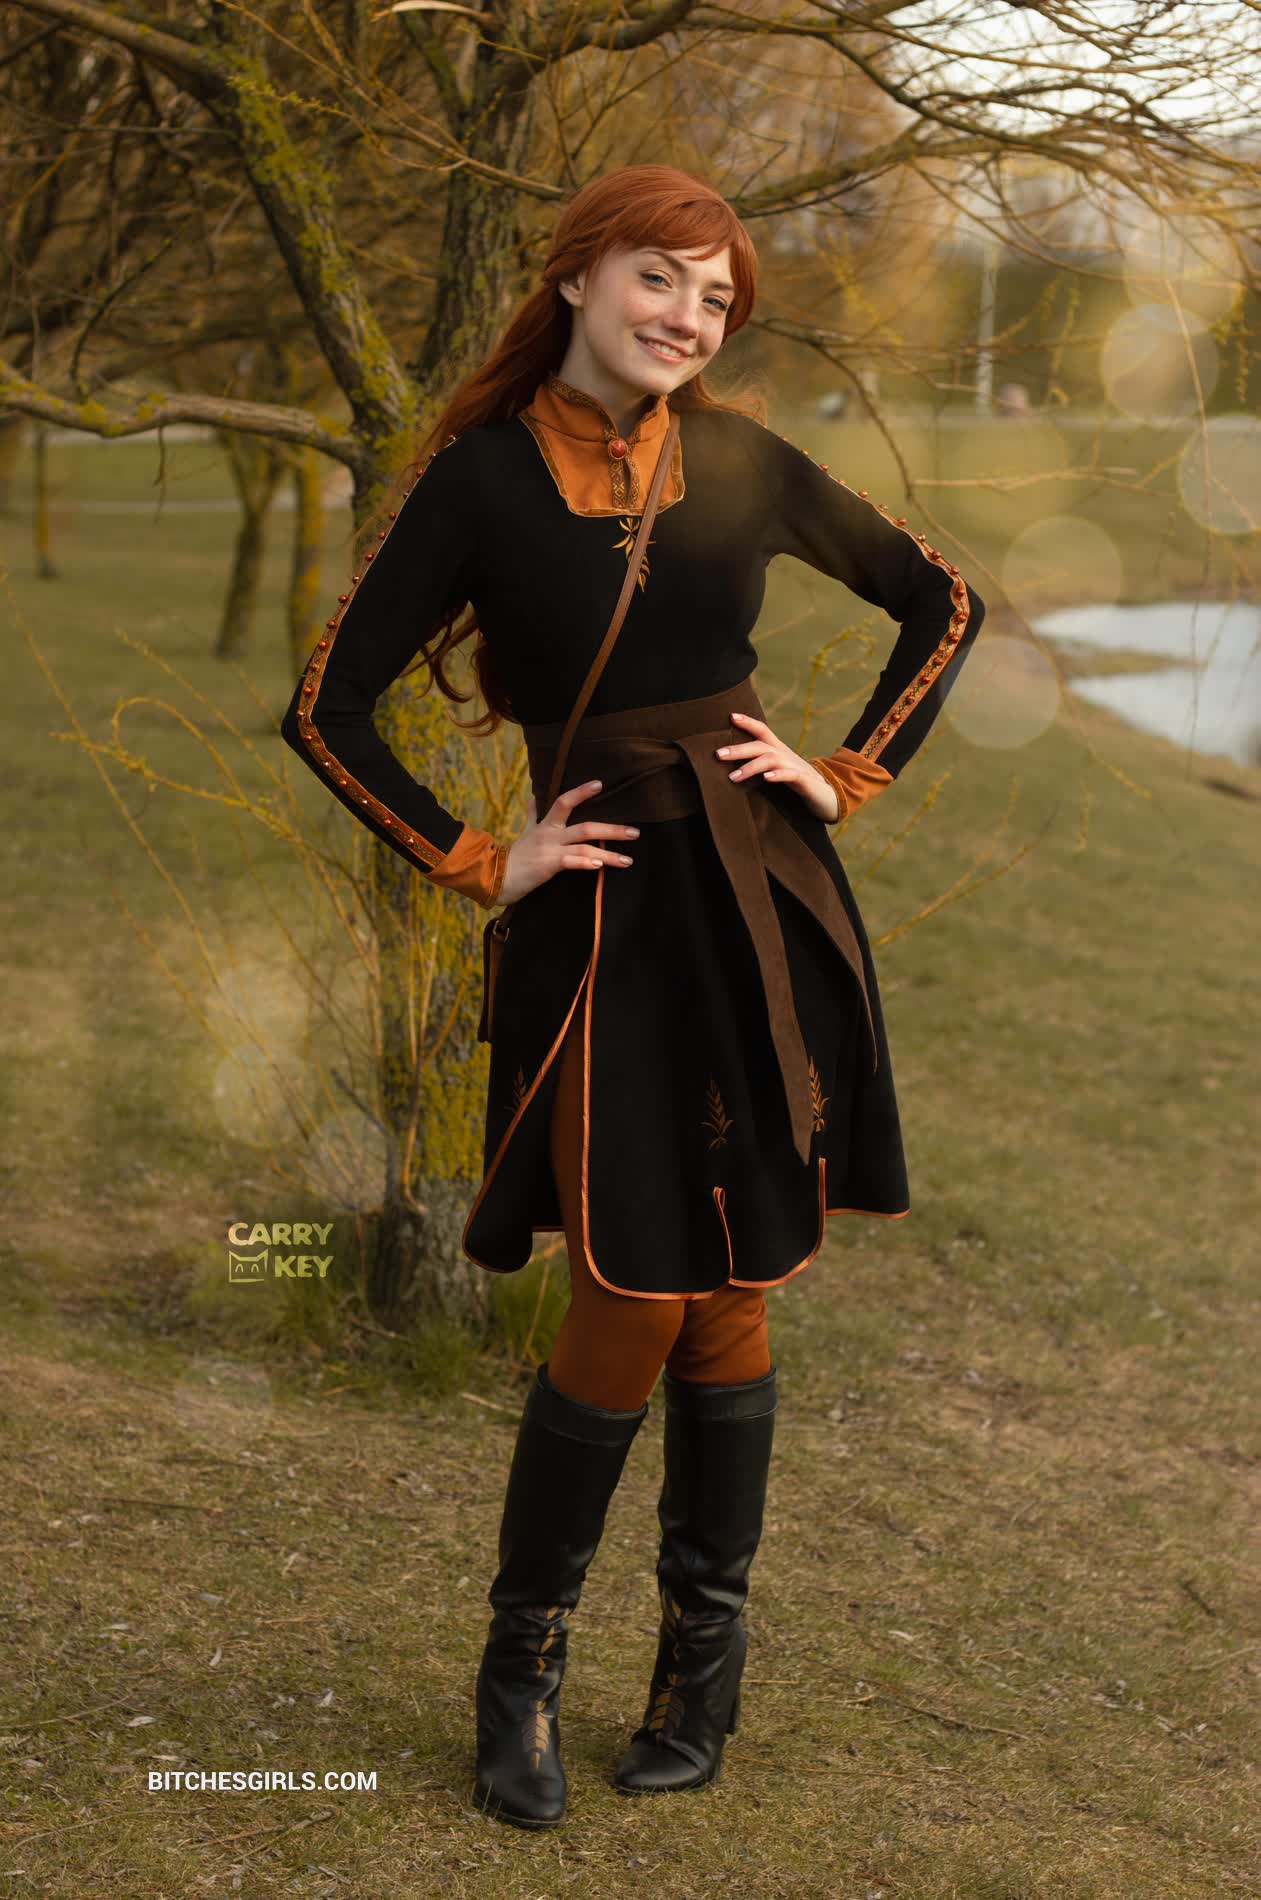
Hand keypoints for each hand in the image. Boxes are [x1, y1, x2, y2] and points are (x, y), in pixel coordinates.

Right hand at [498, 781, 639, 905]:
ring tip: (627, 860)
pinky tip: (599, 864)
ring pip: (584, 847)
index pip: (564, 801)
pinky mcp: (548, 866)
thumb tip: (533, 797)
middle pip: (586, 827)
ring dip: (608, 854)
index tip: (600, 784)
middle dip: (612, 830)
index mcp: (546, 825)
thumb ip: (532, 815)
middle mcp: (550, 834)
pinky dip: (585, 862)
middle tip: (635, 832)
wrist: (497, 876)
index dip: (581, 792)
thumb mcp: (525, 831)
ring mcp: (550, 849)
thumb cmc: (515, 856)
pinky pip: (570, 862)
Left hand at [715, 712, 840, 822]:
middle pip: (760, 746)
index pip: (762, 730)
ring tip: (733, 776)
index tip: (730, 716)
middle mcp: (785, 754)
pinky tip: (766, 779)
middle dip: (738, 749)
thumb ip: (759, 764)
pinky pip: (790, 775)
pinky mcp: (804, 781)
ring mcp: (795, 766)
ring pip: (771, 760)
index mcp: (778, 750)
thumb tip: (731, 765)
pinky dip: (778, 775)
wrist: (827, 795)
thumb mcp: (777, 769)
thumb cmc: (797, 782)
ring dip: (751, 767)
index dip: (748, 722)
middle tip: (718, 755)